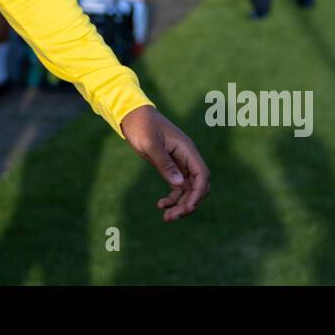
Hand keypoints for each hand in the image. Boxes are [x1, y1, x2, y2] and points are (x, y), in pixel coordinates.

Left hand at [121, 105, 209, 220]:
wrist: (132, 116)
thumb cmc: (142, 126)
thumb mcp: (150, 144)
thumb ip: (164, 163)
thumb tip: (179, 184)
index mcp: (187, 150)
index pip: (202, 175)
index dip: (198, 193)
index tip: (187, 208)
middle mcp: (186, 158)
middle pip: (197, 186)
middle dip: (188, 203)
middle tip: (171, 217)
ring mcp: (180, 163)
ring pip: (187, 189)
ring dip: (180, 204)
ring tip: (166, 217)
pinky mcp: (171, 167)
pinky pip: (177, 187)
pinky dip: (172, 198)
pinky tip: (161, 204)